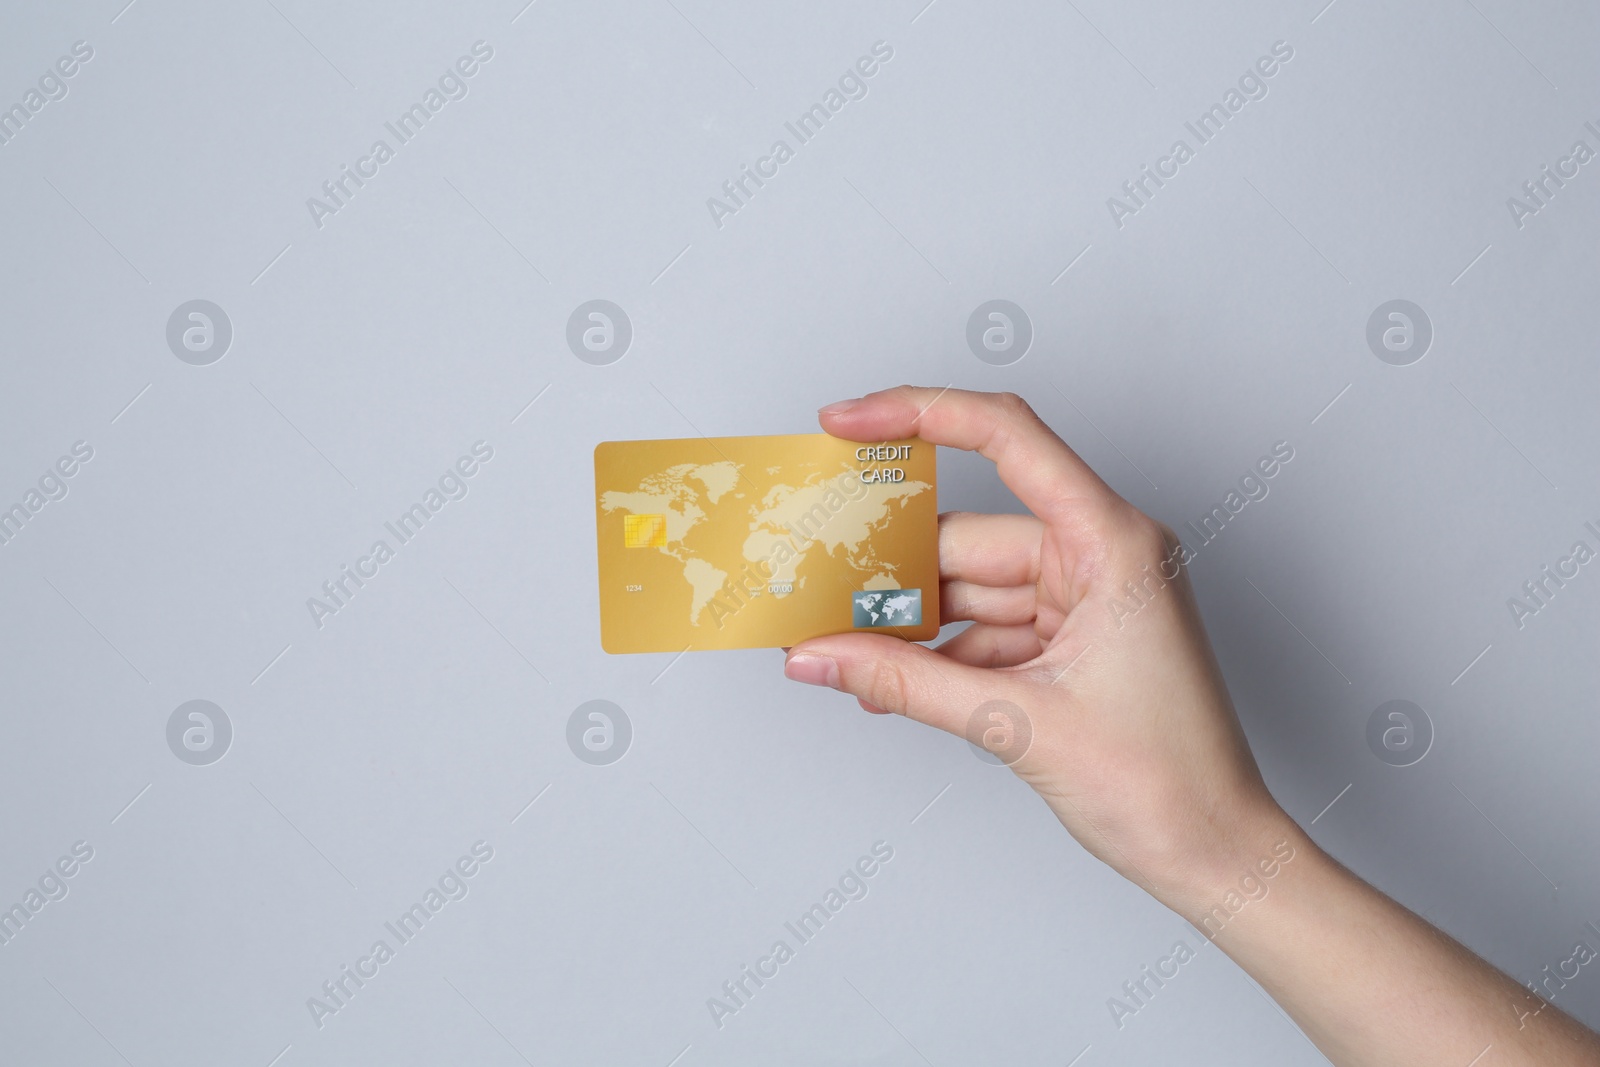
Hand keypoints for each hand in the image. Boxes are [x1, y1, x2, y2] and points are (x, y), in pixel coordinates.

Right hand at [784, 386, 1287, 909]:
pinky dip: (936, 652)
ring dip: (907, 618)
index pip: (1007, 438)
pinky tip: (884, 679)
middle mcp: (1101, 555)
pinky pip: (985, 627)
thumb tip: (820, 656)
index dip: (919, 413)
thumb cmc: (1167, 782)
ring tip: (836, 642)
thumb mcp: (1017, 721)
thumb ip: (904, 683)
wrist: (1216, 854)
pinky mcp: (1072, 640)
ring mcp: (1086, 598)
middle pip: (968, 534)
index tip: (847, 421)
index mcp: (1111, 542)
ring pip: (969, 586)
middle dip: (889, 563)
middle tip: (813, 578)